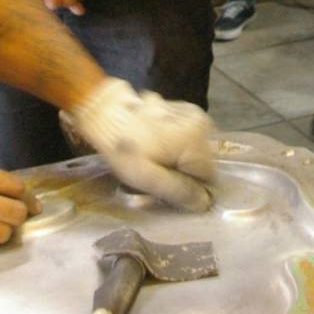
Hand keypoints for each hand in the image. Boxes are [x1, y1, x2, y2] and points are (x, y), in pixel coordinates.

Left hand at [62, 77, 215, 210]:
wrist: (105, 112)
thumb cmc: (124, 148)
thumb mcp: (147, 178)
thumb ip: (178, 191)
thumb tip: (205, 203)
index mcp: (196, 139)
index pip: (208, 177)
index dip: (188, 187)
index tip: (165, 186)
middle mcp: (202, 123)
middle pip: (201, 162)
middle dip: (182, 173)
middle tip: (155, 174)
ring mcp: (193, 113)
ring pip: (194, 151)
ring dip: (178, 160)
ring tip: (153, 158)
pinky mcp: (183, 110)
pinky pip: (187, 138)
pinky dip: (175, 145)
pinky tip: (154, 144)